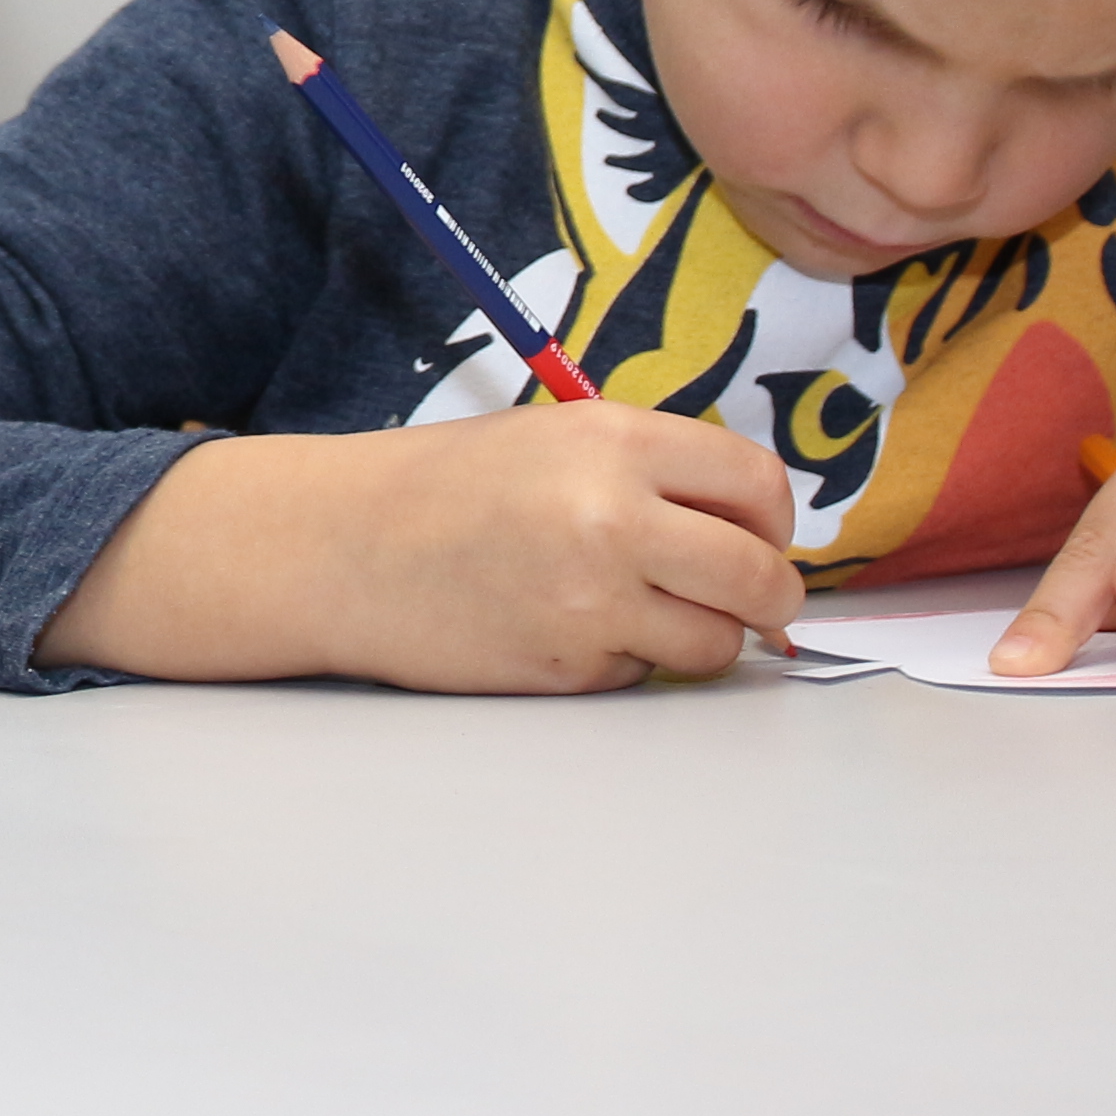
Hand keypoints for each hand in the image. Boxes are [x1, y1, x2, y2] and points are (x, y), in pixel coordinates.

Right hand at [36, 400, 806, 694]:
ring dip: (700, 638)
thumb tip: (751, 532)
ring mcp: (593, 598)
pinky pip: (646, 676)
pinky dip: (627, 663)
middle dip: (768, 597)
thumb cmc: (442, 489)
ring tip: (641, 614)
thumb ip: (653, 472)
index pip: (759, 484)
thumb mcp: (554, 439)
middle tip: (752, 603)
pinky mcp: (568, 666)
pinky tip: (569, 631)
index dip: (774, 521)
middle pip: (760, 575)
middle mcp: (613, 514)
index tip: (760, 537)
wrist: (341, 548)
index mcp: (615, 439)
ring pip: (717, 643)